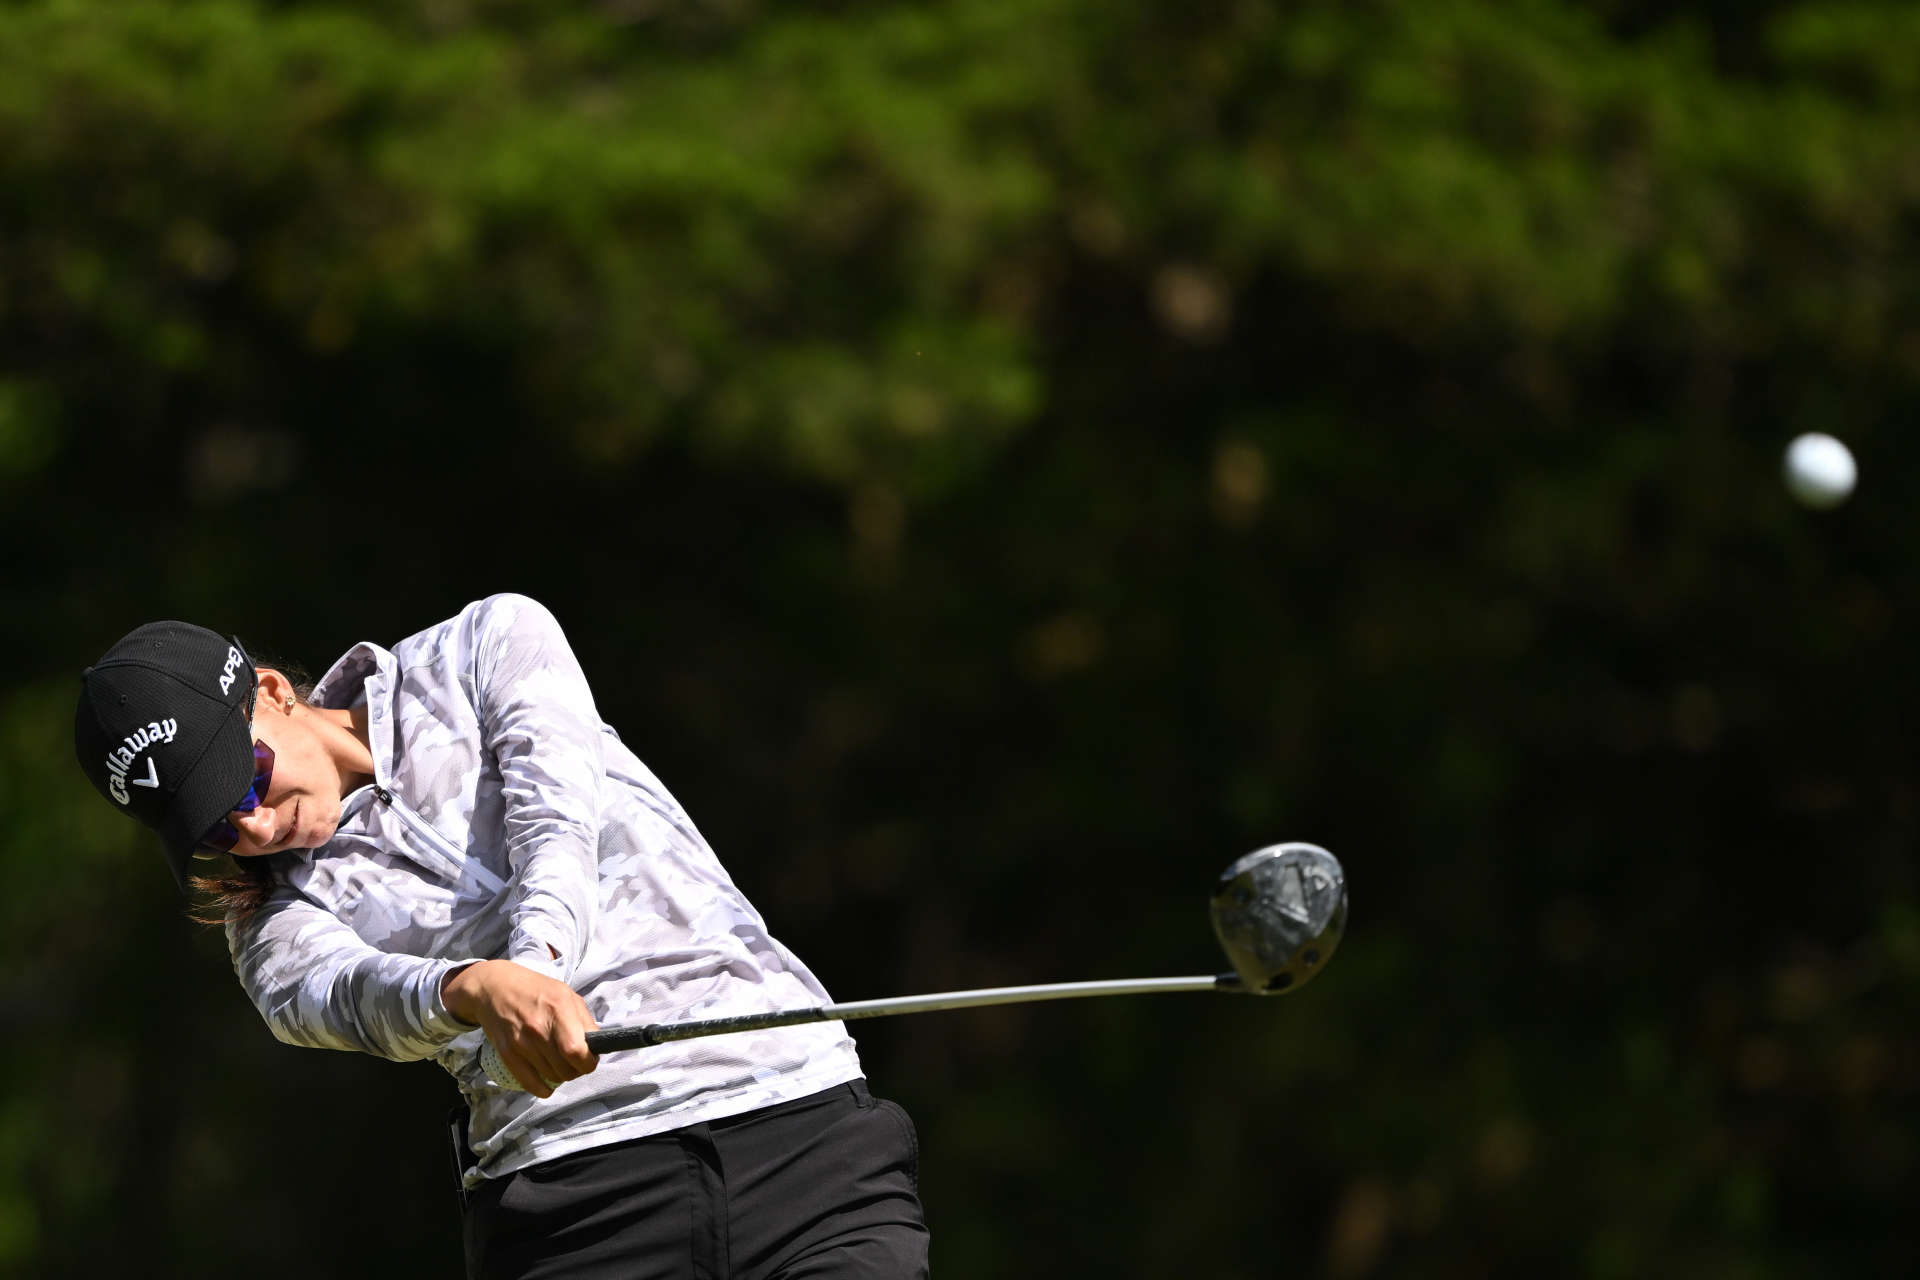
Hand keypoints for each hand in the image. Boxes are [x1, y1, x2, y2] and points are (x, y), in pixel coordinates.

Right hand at [443, 957, 598, 1098]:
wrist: (494, 987)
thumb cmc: (535, 990)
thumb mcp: (566, 994)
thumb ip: (584, 1021)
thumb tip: (597, 1047)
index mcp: (559, 1009)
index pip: (577, 1051)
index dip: (589, 1062)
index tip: (590, 1059)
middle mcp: (539, 1028)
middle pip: (567, 1069)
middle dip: (577, 1069)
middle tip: (574, 1061)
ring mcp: (521, 1043)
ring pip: (552, 1077)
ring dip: (561, 1075)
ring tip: (559, 1062)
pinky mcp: (507, 1054)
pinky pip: (531, 1084)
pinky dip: (543, 1089)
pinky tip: (548, 1082)